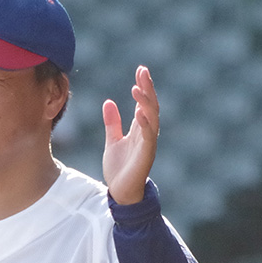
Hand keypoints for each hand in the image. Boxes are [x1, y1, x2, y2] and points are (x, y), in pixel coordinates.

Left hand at [102, 65, 159, 204]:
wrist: (120, 192)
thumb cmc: (119, 169)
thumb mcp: (112, 141)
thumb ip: (112, 123)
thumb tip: (109, 102)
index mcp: (139, 129)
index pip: (144, 103)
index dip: (143, 87)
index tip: (140, 70)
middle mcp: (146, 134)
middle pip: (150, 106)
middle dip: (148, 88)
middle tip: (143, 71)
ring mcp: (148, 144)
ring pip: (152, 119)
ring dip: (146, 103)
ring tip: (138, 88)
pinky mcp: (145, 156)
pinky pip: (148, 137)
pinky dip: (145, 124)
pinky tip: (140, 112)